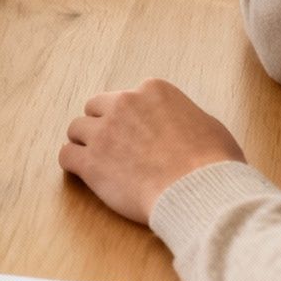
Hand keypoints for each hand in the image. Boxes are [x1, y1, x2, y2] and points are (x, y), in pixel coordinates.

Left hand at [59, 79, 245, 225]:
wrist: (199, 190)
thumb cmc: (213, 163)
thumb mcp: (209, 126)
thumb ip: (188, 119)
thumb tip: (187, 129)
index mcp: (154, 90)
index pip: (128, 97)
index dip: (130, 117)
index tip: (134, 134)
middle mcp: (124, 103)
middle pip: (96, 107)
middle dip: (101, 125)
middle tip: (112, 147)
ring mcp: (105, 131)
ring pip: (76, 129)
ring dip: (84, 143)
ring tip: (95, 162)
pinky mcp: (91, 161)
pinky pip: (66, 155)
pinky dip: (72, 164)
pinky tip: (81, 174)